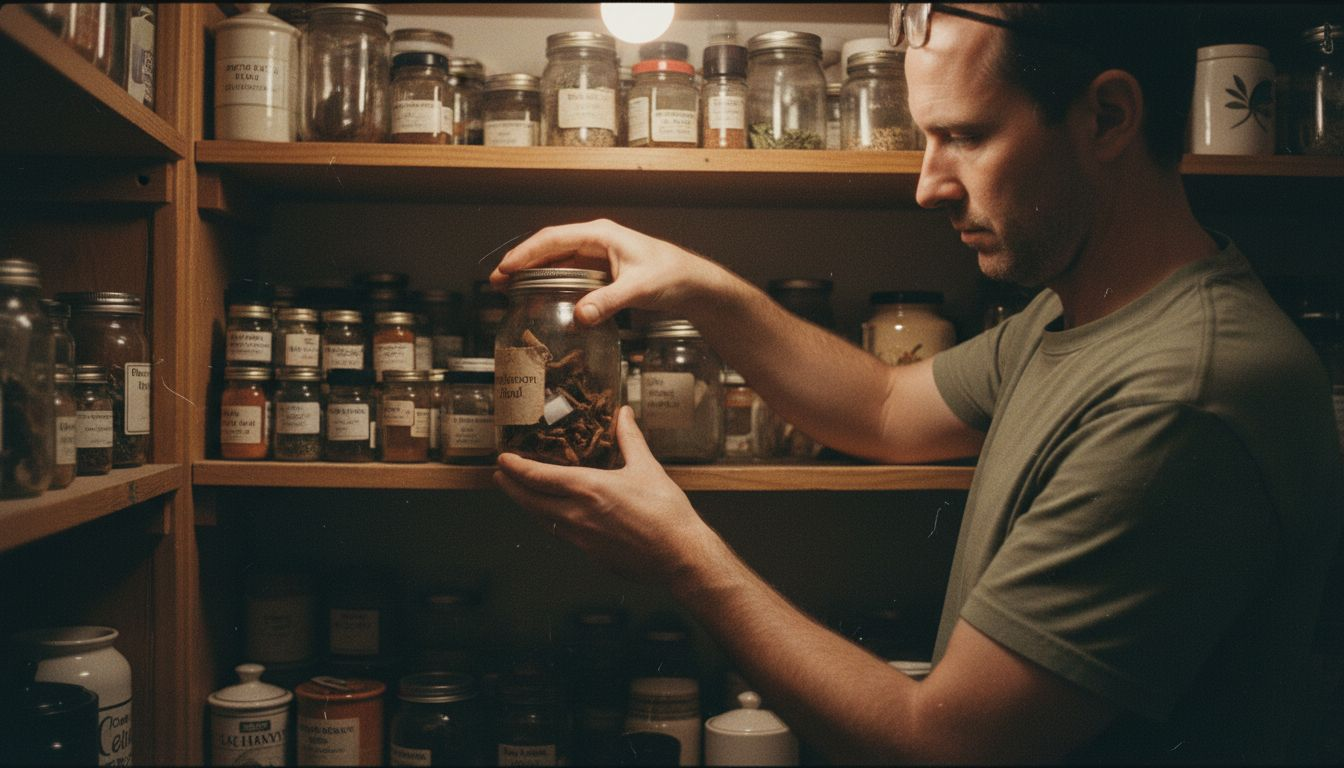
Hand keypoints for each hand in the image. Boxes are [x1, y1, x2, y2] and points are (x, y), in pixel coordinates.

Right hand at [490, 219, 720, 325]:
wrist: (693, 283)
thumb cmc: (672, 276)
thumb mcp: (639, 289)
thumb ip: (608, 302)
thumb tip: (580, 316)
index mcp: (600, 235)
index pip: (553, 240)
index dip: (526, 254)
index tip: (505, 269)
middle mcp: (595, 241)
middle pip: (549, 249)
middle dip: (521, 263)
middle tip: (496, 281)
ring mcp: (598, 256)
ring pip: (557, 262)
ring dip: (533, 274)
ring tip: (508, 290)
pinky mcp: (602, 272)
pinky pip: (569, 276)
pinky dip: (551, 284)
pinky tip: (539, 297)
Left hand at [493, 406, 711, 585]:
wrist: (678, 555)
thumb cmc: (666, 512)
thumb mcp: (646, 468)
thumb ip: (630, 439)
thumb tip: (624, 414)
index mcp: (588, 488)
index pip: (538, 477)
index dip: (515, 468)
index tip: (502, 460)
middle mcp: (576, 515)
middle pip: (530, 501)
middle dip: (511, 488)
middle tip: (500, 476)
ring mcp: (580, 538)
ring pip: (542, 520)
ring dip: (528, 505)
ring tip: (521, 494)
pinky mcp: (590, 554)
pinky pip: (561, 535)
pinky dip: (550, 521)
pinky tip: (554, 516)